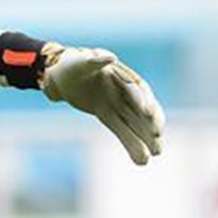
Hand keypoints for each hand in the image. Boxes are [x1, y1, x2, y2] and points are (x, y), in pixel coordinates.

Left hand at [41, 44, 164, 164]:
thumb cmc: (72, 64)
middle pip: (142, 107)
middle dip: (151, 120)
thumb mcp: (81, 60)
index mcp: (120, 74)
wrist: (60, 75)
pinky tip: (142, 160)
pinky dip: (132, 144)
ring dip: (146, 137)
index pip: (136, 87)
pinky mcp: (108, 114)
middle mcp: (123, 91)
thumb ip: (96, 60)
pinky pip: (122, 130)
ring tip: (157, 153)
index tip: (147, 111)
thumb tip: (111, 57)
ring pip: (135, 123)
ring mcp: (117, 104)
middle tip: (157, 134)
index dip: (142, 98)